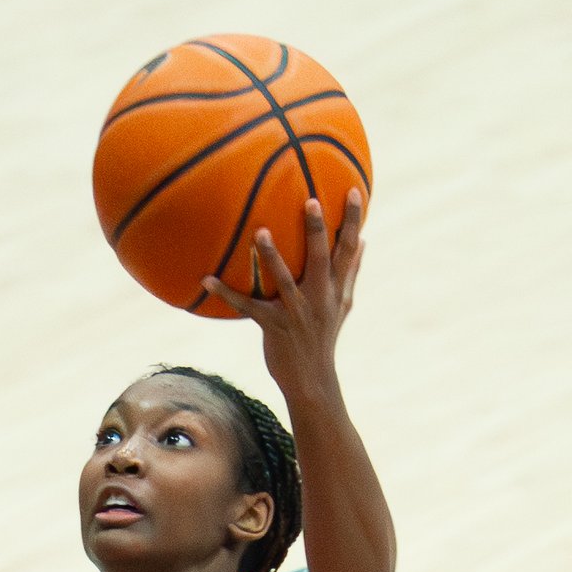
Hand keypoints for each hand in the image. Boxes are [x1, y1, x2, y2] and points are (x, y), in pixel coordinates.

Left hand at [201, 186, 363, 397]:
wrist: (312, 381)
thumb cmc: (324, 336)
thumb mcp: (343, 305)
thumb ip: (351, 272)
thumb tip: (365, 240)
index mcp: (336, 289)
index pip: (348, 250)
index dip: (352, 221)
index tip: (352, 191)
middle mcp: (320, 298)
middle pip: (321, 259)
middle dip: (317, 231)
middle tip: (311, 201)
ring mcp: (296, 313)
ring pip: (284, 281)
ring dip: (272, 257)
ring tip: (260, 232)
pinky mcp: (273, 327)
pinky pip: (248, 307)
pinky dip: (226, 293)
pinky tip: (207, 279)